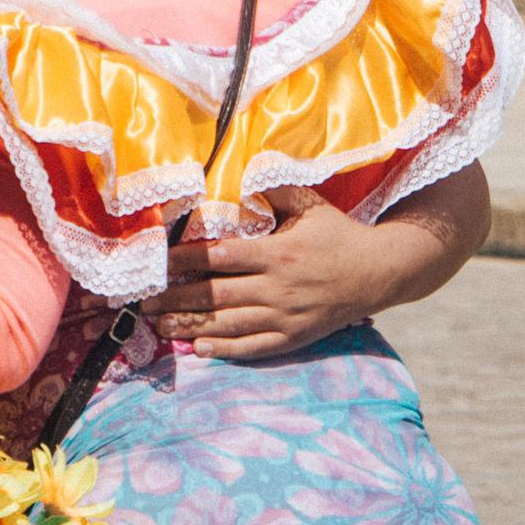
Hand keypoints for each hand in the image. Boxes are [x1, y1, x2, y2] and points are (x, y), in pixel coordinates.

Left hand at [153, 190, 395, 363]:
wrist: (381, 272)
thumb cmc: (340, 235)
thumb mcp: (311, 205)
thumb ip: (275, 190)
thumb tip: (241, 174)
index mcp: (279, 253)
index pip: (221, 257)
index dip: (187, 261)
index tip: (159, 264)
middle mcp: (279, 288)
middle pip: (216, 296)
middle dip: (177, 299)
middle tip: (144, 303)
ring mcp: (286, 317)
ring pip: (229, 325)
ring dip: (190, 326)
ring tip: (160, 325)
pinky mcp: (294, 337)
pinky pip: (253, 347)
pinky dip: (225, 350)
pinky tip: (198, 348)